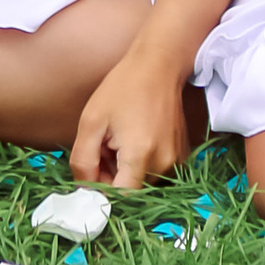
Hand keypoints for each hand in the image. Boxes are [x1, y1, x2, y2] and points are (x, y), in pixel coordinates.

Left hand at [71, 36, 198, 191]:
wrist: (158, 66)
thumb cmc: (122, 88)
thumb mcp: (91, 121)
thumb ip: (83, 161)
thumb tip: (83, 191)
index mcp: (140, 156)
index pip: (120, 199)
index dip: (101, 194)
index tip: (91, 175)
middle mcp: (164, 165)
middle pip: (131, 193)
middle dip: (111, 179)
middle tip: (102, 150)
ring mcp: (176, 162)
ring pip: (142, 185)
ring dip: (125, 173)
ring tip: (118, 143)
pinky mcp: (182, 158)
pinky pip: (155, 174)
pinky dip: (140, 166)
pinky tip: (134, 141)